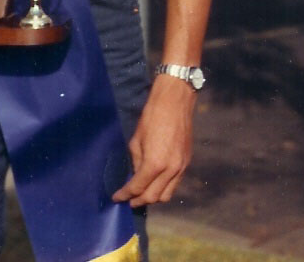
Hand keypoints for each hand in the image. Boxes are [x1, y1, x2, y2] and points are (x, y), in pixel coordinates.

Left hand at [112, 75, 195, 206]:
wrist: (175, 103)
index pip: (137, 187)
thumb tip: (135, 175)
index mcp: (154, 163)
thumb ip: (136, 161)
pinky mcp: (187, 163)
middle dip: (138, 201)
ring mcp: (181, 168)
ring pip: (166, 195)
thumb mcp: (136, 139)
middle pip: (153, 197)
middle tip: (128, 199)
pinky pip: (175, 184)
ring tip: (142, 194)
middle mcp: (170, 170)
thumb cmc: (151, 117)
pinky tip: (155, 183)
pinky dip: (164, 188)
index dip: (125, 194)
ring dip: (153, 198)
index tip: (117, 197)